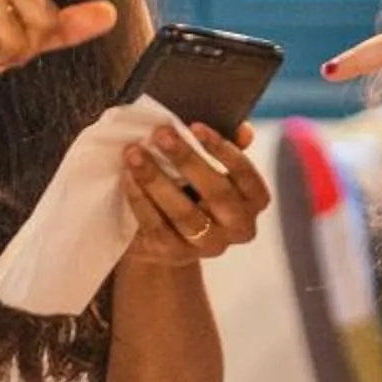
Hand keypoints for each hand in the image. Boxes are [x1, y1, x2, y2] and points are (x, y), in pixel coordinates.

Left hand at [120, 123, 270, 268]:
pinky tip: (128, 176)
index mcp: (254, 201)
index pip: (245, 175)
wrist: (166, 234)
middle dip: (186, 160)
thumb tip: (244, 130)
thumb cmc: (193, 187)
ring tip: (134, 153)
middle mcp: (238, 228)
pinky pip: (156, 226)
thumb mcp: (211, 165)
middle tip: (160, 134)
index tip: (195, 127)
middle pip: (216, 194)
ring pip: (183, 213)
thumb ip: (225, 147)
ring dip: (156, 179)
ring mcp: (207, 246)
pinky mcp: (173, 254)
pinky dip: (140, 199)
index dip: (222, 150)